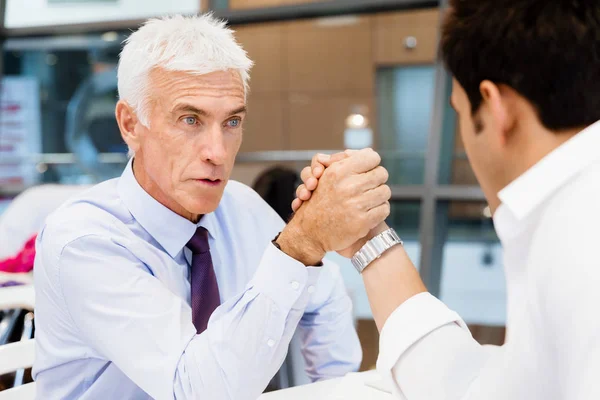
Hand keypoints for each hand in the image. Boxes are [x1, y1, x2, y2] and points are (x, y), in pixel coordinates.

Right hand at [276, 148, 390, 264]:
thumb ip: (345, 161)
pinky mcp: (362, 222)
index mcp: (338, 171)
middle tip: (370, 186)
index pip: (372, 157)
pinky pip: (384, 209)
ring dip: (379, 196)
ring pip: (385, 191)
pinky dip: (379, 211)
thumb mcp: (326, 176)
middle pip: (382, 173)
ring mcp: (356, 205)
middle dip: (377, 180)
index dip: (371, 164)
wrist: (310, 233)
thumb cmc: (319, 202)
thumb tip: (370, 152)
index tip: (368, 171)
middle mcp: (348, 186)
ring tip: (370, 199)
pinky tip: (370, 212)